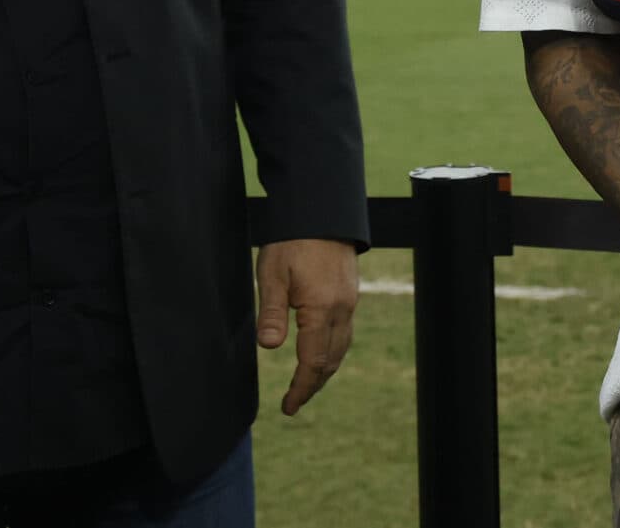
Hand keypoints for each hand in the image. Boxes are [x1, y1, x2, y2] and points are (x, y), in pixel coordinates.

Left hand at [256, 238, 358, 415]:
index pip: (313, 362)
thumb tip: (269, 347)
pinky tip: (320, 354)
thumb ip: (272, 312)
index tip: (287, 407)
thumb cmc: (292, 241)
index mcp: (321, 308)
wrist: (322, 212)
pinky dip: (331, 352)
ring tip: (306, 386)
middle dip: (312, 385)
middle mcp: (341, 310)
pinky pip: (344, 334)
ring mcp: (349, 302)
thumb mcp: (273, 274)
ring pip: (340, 349)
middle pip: (330, 361)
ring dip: (324, 372)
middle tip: (293, 403)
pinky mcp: (350, 295)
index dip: (301, 387)